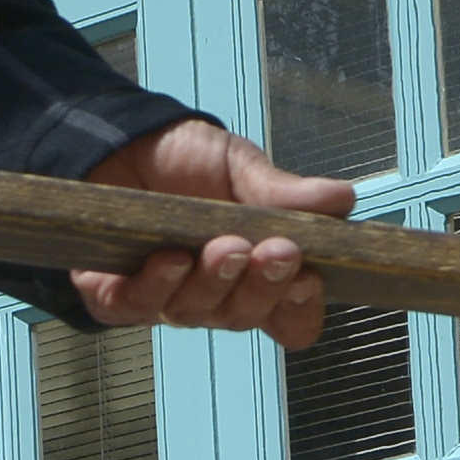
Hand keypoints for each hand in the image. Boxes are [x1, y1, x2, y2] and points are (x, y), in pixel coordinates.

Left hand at [75, 118, 353, 346]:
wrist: (120, 142)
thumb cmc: (186, 162)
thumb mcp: (240, 166)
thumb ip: (283, 192)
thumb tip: (342, 200)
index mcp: (254, 273)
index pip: (290, 316)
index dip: (301, 308)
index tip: (310, 279)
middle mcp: (214, 296)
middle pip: (246, 316)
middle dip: (264, 287)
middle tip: (276, 252)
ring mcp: (167, 300)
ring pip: (197, 313)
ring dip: (215, 283)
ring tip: (225, 247)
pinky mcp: (117, 296)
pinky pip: (139, 305)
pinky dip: (158, 285)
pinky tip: (172, 259)